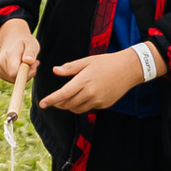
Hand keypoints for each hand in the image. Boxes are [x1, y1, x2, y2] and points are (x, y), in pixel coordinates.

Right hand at [0, 19, 39, 82]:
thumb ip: (30, 52)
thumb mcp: (31, 43)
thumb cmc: (24, 42)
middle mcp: (1, 63)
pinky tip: (21, 66)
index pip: (14, 74)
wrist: (12, 39)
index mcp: (9, 55)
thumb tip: (29, 61)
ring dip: (25, 74)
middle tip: (33, 62)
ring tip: (27, 62)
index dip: (26, 74)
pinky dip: (20, 75)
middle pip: (16, 78)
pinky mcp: (0, 74)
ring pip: (15, 80)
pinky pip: (13, 80)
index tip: (34, 64)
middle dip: (28, 73)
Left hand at [40, 48, 156, 113]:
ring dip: (69, 106)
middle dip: (58, 104)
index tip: (42, 104)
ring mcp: (98, 100)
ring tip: (66, 99)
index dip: (51, 100)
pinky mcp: (104, 105)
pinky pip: (88, 108)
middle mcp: (90, 93)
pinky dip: (81, 105)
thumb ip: (70, 68)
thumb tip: (55, 70)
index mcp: (84, 81)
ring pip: (77, 109)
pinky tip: (83, 97)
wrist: (129, 69)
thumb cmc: (106, 62)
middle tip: (53, 100)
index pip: (63, 94)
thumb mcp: (87, 61)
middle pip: (68, 104)